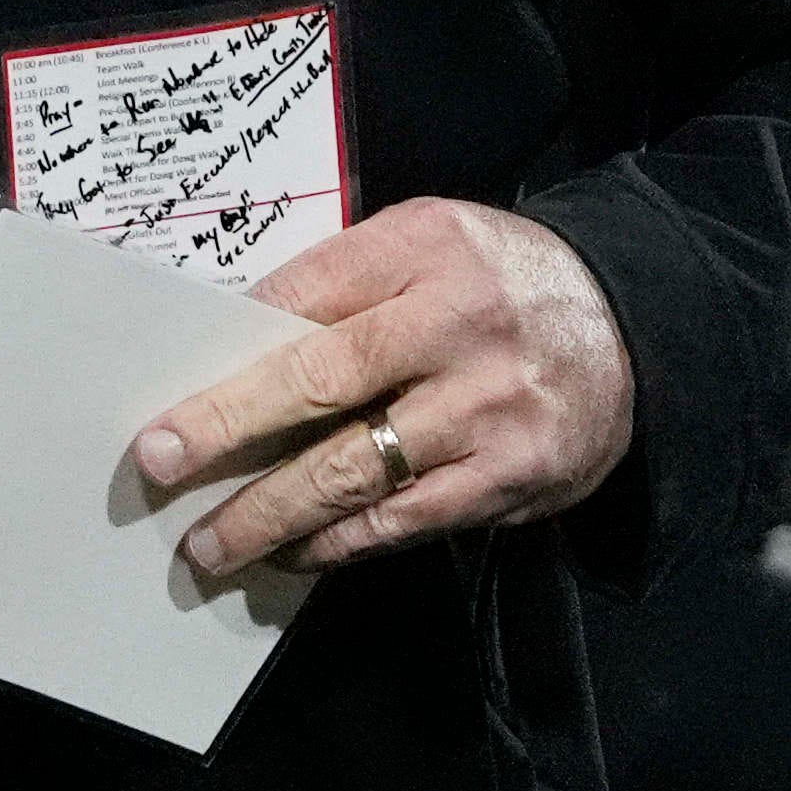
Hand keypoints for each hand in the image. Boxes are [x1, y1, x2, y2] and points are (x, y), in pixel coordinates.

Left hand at [127, 197, 634, 583]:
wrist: (629, 326)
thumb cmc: (497, 281)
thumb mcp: (428, 240)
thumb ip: (346, 280)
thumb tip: (237, 338)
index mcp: (426, 249)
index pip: (308, 291)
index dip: (234, 340)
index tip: (169, 385)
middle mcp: (458, 326)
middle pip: (322, 379)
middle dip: (229, 427)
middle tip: (161, 462)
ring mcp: (487, 409)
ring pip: (357, 470)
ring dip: (272, 512)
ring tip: (213, 541)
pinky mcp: (512, 478)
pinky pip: (407, 520)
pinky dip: (342, 541)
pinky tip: (294, 550)